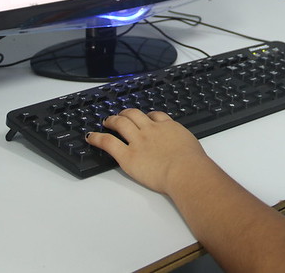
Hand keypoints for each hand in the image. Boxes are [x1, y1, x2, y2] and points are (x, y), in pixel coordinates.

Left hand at [86, 109, 205, 194]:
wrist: (185, 171)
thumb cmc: (193, 163)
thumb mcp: (192, 147)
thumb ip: (184, 145)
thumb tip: (186, 152)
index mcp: (168, 127)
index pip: (156, 116)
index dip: (148, 115)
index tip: (145, 117)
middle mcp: (151, 130)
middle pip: (135, 115)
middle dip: (126, 113)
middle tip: (121, 115)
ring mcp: (138, 141)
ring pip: (121, 123)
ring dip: (112, 120)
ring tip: (106, 121)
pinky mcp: (127, 155)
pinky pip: (108, 142)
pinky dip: (98, 137)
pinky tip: (91, 137)